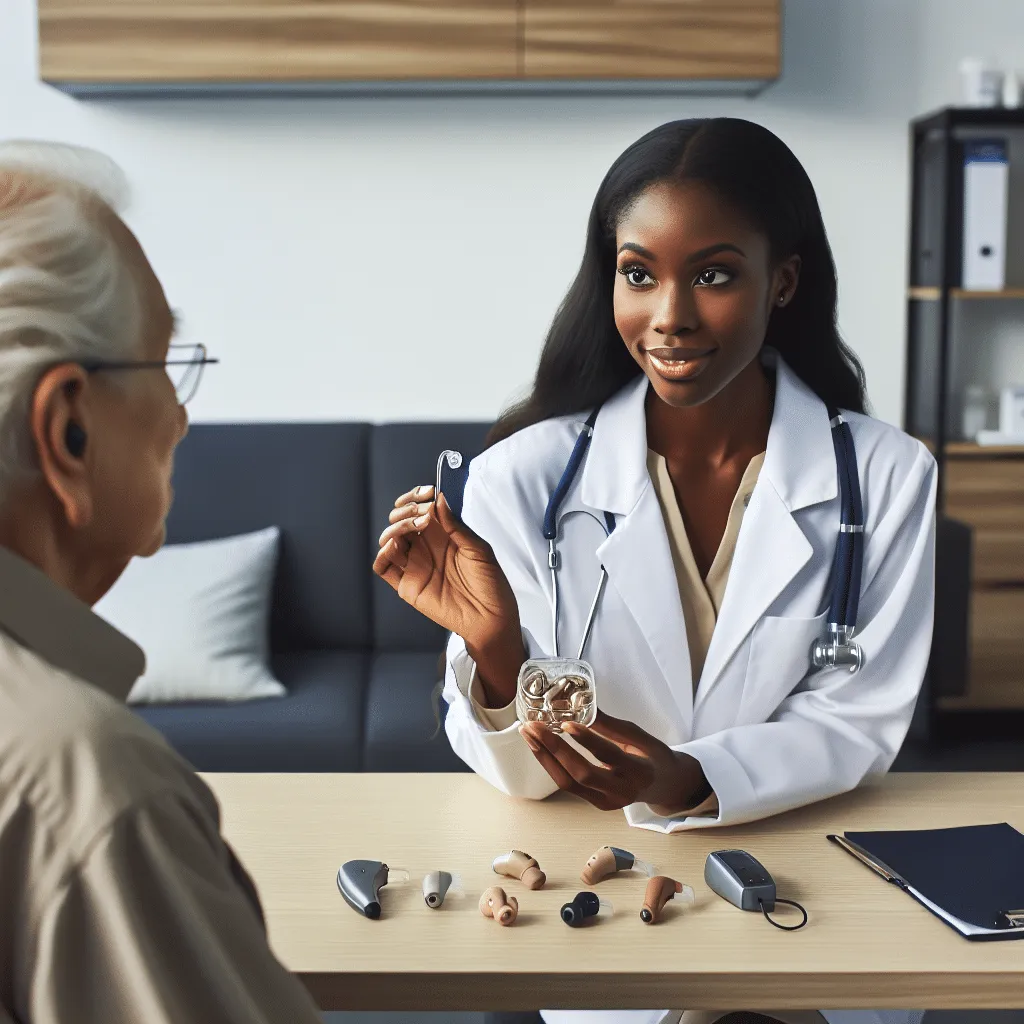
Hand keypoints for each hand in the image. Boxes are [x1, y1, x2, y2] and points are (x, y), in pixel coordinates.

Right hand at [373, 485, 518, 649]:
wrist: (491, 617)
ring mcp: (414, 565)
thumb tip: (439, 500)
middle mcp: (424, 547)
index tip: (427, 492)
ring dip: (395, 528)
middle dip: (406, 510)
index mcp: (441, 534)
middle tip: (422, 512)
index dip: (416, 497)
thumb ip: (456, 525)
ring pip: (388, 540)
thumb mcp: (478, 548)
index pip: (418, 508)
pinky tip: (396, 547)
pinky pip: (383, 567)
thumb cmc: (490, 583)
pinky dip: (383, 554)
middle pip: (400, 521)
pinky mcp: (407, 585)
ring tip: (414, 527)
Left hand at [519, 711, 705, 812]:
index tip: (566, 723)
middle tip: (533, 726)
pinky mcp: (595, 804)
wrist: (665, 786)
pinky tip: (539, 746)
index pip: (609, 756)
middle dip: (553, 749)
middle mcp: (621, 792)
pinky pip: (568, 785)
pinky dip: (551, 764)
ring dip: (545, 757)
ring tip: (528, 733)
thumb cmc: (655, 756)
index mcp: (639, 772)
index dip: (587, 740)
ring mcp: (606, 802)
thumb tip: (583, 705)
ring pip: (568, 783)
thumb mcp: (640, 736)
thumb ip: (611, 725)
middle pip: (581, 774)